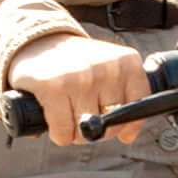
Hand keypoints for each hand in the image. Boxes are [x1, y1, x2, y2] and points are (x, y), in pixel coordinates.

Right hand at [9, 27, 151, 145]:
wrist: (38, 42)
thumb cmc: (76, 63)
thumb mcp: (109, 71)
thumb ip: (125, 99)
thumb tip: (128, 136)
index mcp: (128, 63)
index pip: (139, 109)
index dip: (124, 123)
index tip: (109, 119)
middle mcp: (108, 68)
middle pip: (111, 125)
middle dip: (96, 129)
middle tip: (81, 113)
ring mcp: (81, 76)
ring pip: (87, 131)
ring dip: (75, 132)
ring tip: (67, 113)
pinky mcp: (53, 86)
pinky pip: (63, 131)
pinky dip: (58, 134)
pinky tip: (54, 120)